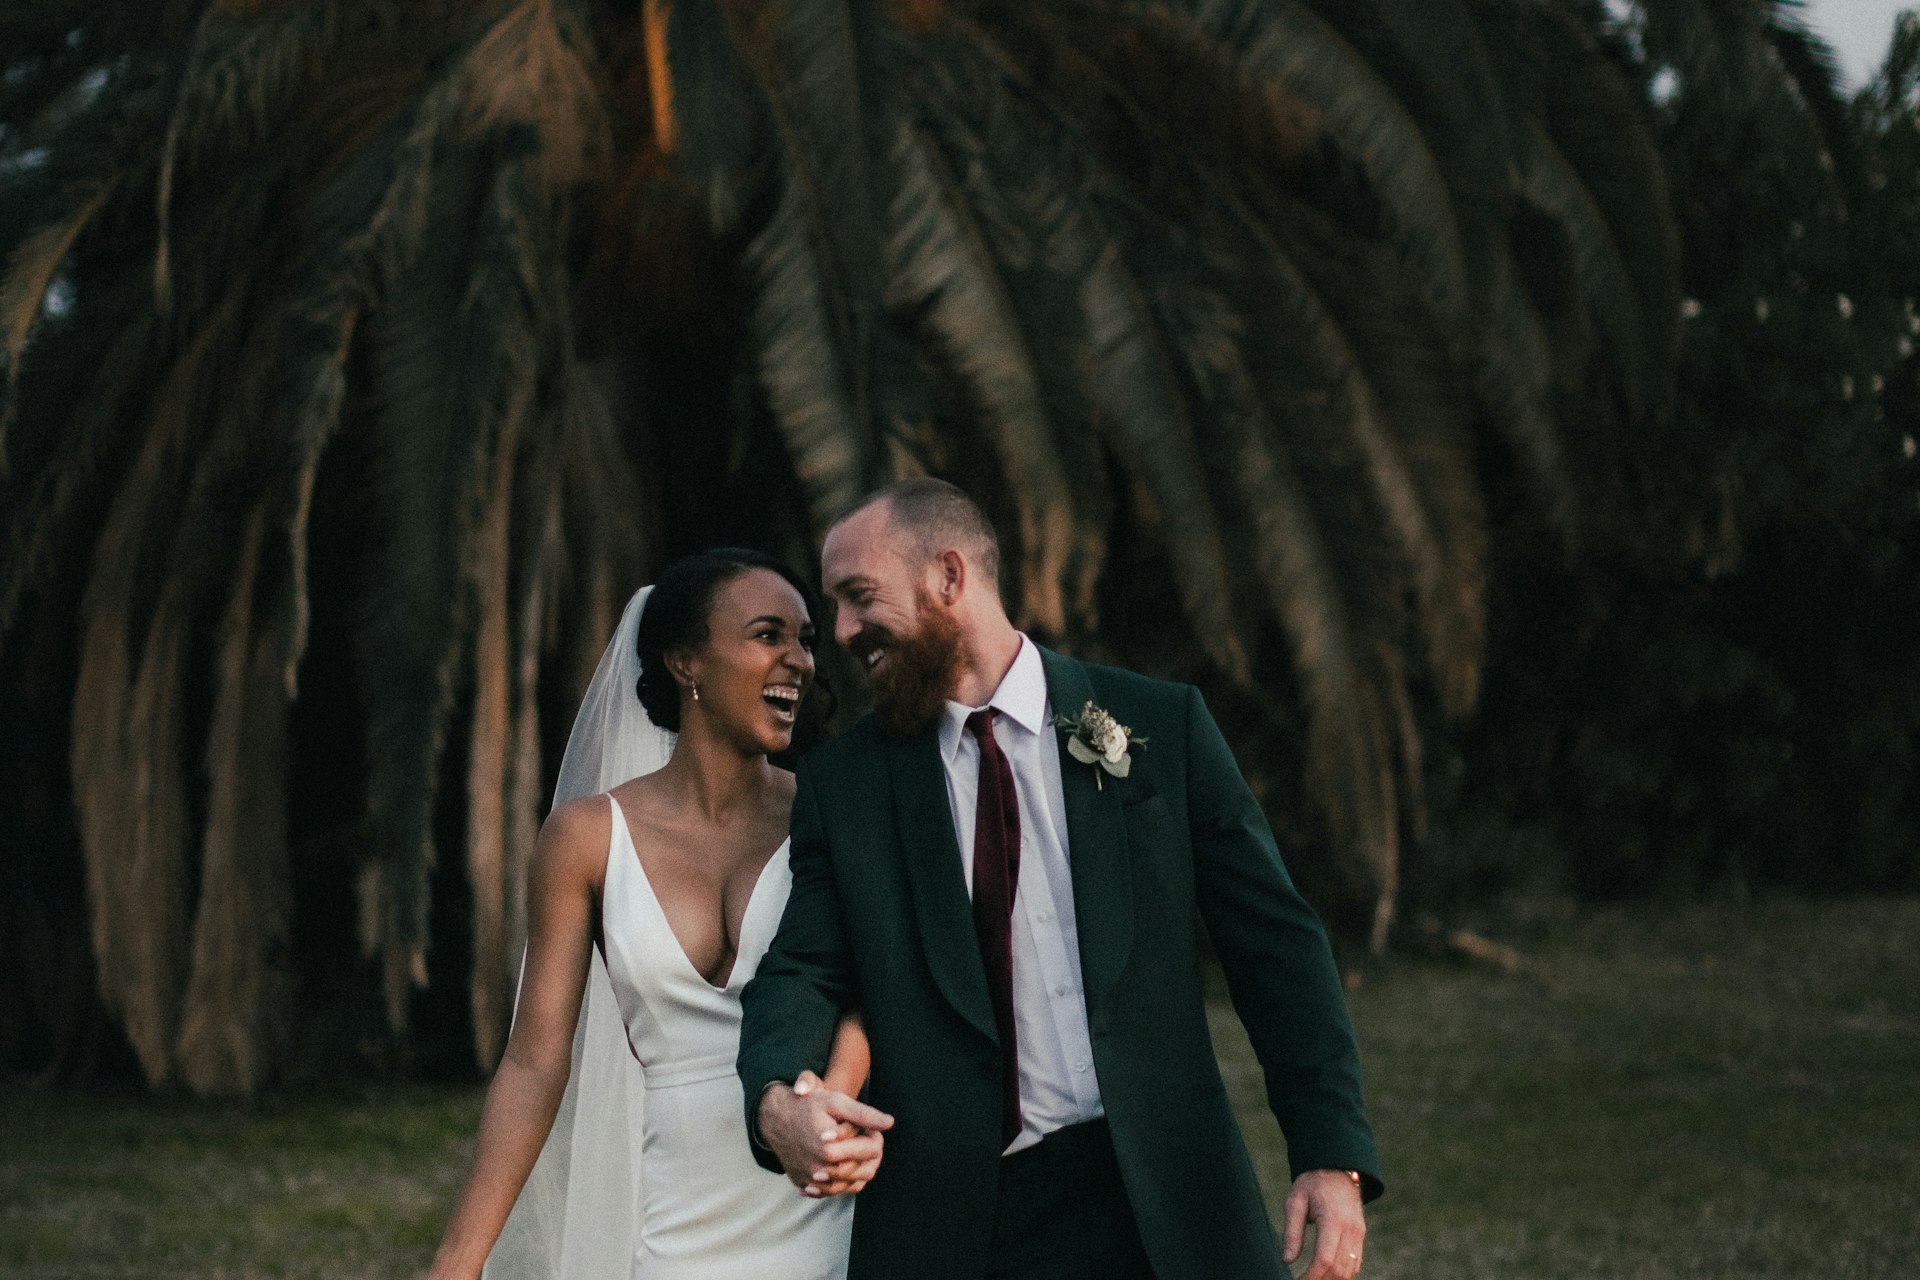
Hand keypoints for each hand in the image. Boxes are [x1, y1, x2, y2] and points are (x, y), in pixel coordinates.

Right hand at [755, 1070, 893, 1197]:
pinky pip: (833, 1192)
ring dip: (860, 1169)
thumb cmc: (808, 1106)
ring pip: (850, 1184)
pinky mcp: (805, 1185)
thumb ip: (864, 1113)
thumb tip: (889, 1123)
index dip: (876, 1137)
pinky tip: (846, 1167)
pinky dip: (844, 1182)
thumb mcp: (836, 1102)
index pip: (871, 1150)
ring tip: (857, 1151)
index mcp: (830, 1149)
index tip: (872, 1129)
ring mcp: (812, 1180)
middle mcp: (820, 1169)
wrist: (775, 1117)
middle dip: (871, 1154)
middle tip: (867, 1139)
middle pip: (863, 1170)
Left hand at [1283, 1168, 1366, 1279]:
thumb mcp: (1295, 1201)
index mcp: (1333, 1220)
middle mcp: (1351, 1229)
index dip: (1311, 1276)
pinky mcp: (1361, 1235)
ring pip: (1350, 1270)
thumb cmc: (1313, 1183)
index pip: (1325, 1259)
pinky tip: (1326, 1275)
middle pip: (1339, 1269)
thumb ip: (1292, 1232)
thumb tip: (1287, 1260)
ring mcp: (1359, 1233)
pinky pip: (1355, 1262)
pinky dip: (1342, 1274)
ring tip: (1312, 1279)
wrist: (1337, 1169)